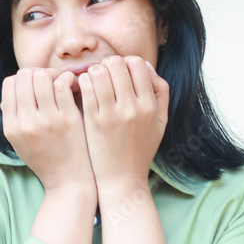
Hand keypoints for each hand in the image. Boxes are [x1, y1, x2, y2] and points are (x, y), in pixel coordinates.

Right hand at [0, 67, 96, 196]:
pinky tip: (73, 86)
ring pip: (42, 76)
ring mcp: (47, 120)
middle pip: (24, 76)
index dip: (23, 78)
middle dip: (38, 73)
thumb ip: (14, 117)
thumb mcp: (21, 142)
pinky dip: (68, 79)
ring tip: (62, 81)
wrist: (69, 182)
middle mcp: (26, 122)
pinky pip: (63, 84)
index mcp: (12, 127)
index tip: (36, 85)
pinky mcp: (68, 119)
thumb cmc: (47, 160)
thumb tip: (12, 91)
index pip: (9, 83)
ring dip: (53, 74)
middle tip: (51, 80)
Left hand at [76, 55, 168, 196]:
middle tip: (104, 72)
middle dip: (109, 64)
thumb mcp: (161, 123)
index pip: (138, 64)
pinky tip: (83, 87)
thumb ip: (160, 93)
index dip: (127, 62)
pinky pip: (87, 88)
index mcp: (150, 106)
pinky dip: (83, 82)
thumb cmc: (140, 151)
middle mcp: (132, 108)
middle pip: (118, 64)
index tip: (120, 71)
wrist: (122, 180)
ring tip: (92, 79)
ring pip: (100, 72)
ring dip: (94, 71)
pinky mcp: (93, 121)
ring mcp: (111, 114)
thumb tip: (146, 66)